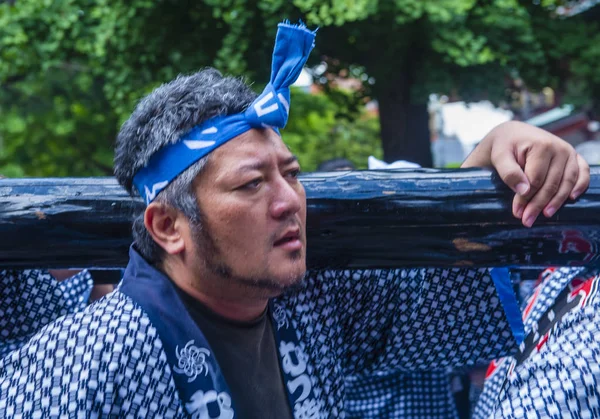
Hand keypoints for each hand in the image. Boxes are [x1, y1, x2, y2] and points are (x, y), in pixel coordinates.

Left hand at [461, 121, 589, 227]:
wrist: (513, 134)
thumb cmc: (505, 146)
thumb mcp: (499, 156)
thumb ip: (509, 172)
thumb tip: (524, 190)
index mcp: (542, 146)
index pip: (536, 180)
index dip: (526, 198)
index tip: (516, 212)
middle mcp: (559, 148)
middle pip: (551, 184)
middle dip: (538, 205)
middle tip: (527, 221)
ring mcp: (569, 152)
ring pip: (567, 182)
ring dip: (557, 201)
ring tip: (545, 215)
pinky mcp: (573, 156)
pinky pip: (582, 172)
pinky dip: (581, 186)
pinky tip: (572, 199)